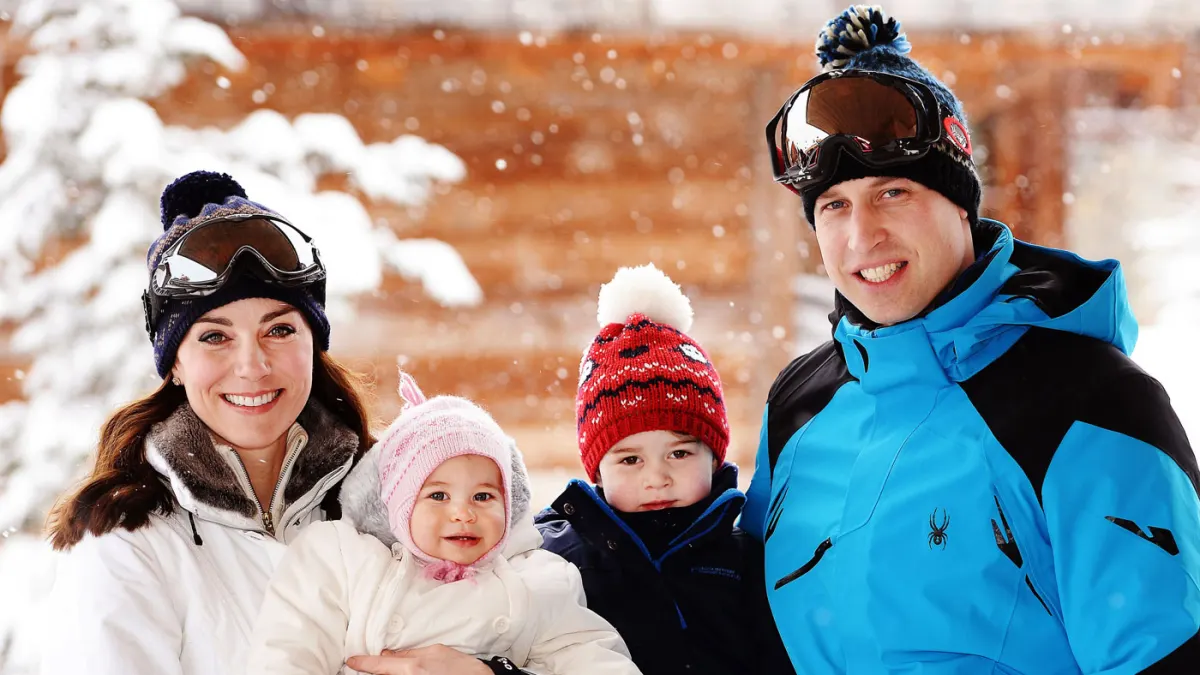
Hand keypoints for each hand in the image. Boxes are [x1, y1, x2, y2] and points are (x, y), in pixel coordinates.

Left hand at [346, 645, 491, 674]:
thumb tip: (389, 655)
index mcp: (412, 668)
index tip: (352, 661)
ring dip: (388, 673)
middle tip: (370, 663)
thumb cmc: (460, 667)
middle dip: (376, 669)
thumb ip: (410, 653)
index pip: (379, 666)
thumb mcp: (435, 651)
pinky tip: (405, 672)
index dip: (362, 663)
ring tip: (396, 667)